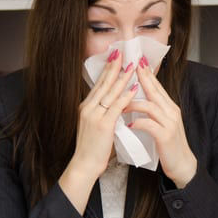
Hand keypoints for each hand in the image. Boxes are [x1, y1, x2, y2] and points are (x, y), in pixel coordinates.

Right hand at [62, 50, 138, 190]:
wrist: (84, 164)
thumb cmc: (92, 148)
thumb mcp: (95, 125)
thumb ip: (103, 113)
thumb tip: (114, 103)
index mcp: (86, 107)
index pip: (99, 84)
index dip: (108, 70)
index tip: (115, 58)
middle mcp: (88, 107)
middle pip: (103, 83)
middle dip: (114, 67)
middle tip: (122, 52)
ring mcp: (94, 115)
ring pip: (111, 92)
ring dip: (122, 77)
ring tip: (132, 65)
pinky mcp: (103, 124)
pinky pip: (116, 106)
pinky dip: (125, 96)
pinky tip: (133, 88)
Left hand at [125, 56, 196, 188]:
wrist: (183, 165)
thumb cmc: (169, 146)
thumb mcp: (163, 125)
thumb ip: (154, 112)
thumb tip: (139, 101)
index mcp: (170, 107)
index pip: (157, 87)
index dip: (147, 74)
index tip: (137, 61)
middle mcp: (171, 111)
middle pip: (154, 90)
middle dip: (141, 78)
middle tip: (129, 65)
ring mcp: (170, 123)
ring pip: (150, 105)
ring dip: (133, 103)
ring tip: (120, 103)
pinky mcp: (165, 136)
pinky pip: (149, 124)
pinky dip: (137, 123)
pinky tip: (128, 125)